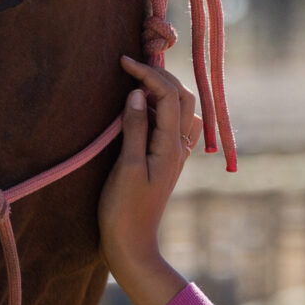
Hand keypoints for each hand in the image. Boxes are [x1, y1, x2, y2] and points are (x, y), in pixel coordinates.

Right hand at [96, 56, 198, 304]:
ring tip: (138, 78)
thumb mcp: (126, 167)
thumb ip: (134, 128)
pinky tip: (148, 106)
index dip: (147, 72)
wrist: (132, 244)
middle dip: (159, 74)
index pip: (167, 94)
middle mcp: (178, 146)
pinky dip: (165, 106)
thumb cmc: (124, 210)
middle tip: (130, 63)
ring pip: (182, 108)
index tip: (123, 60)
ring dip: (165, 88)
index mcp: (170, 145)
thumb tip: (138, 93)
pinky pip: (176, 124)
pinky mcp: (166, 160)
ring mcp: (175, 154)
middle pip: (181, 96)